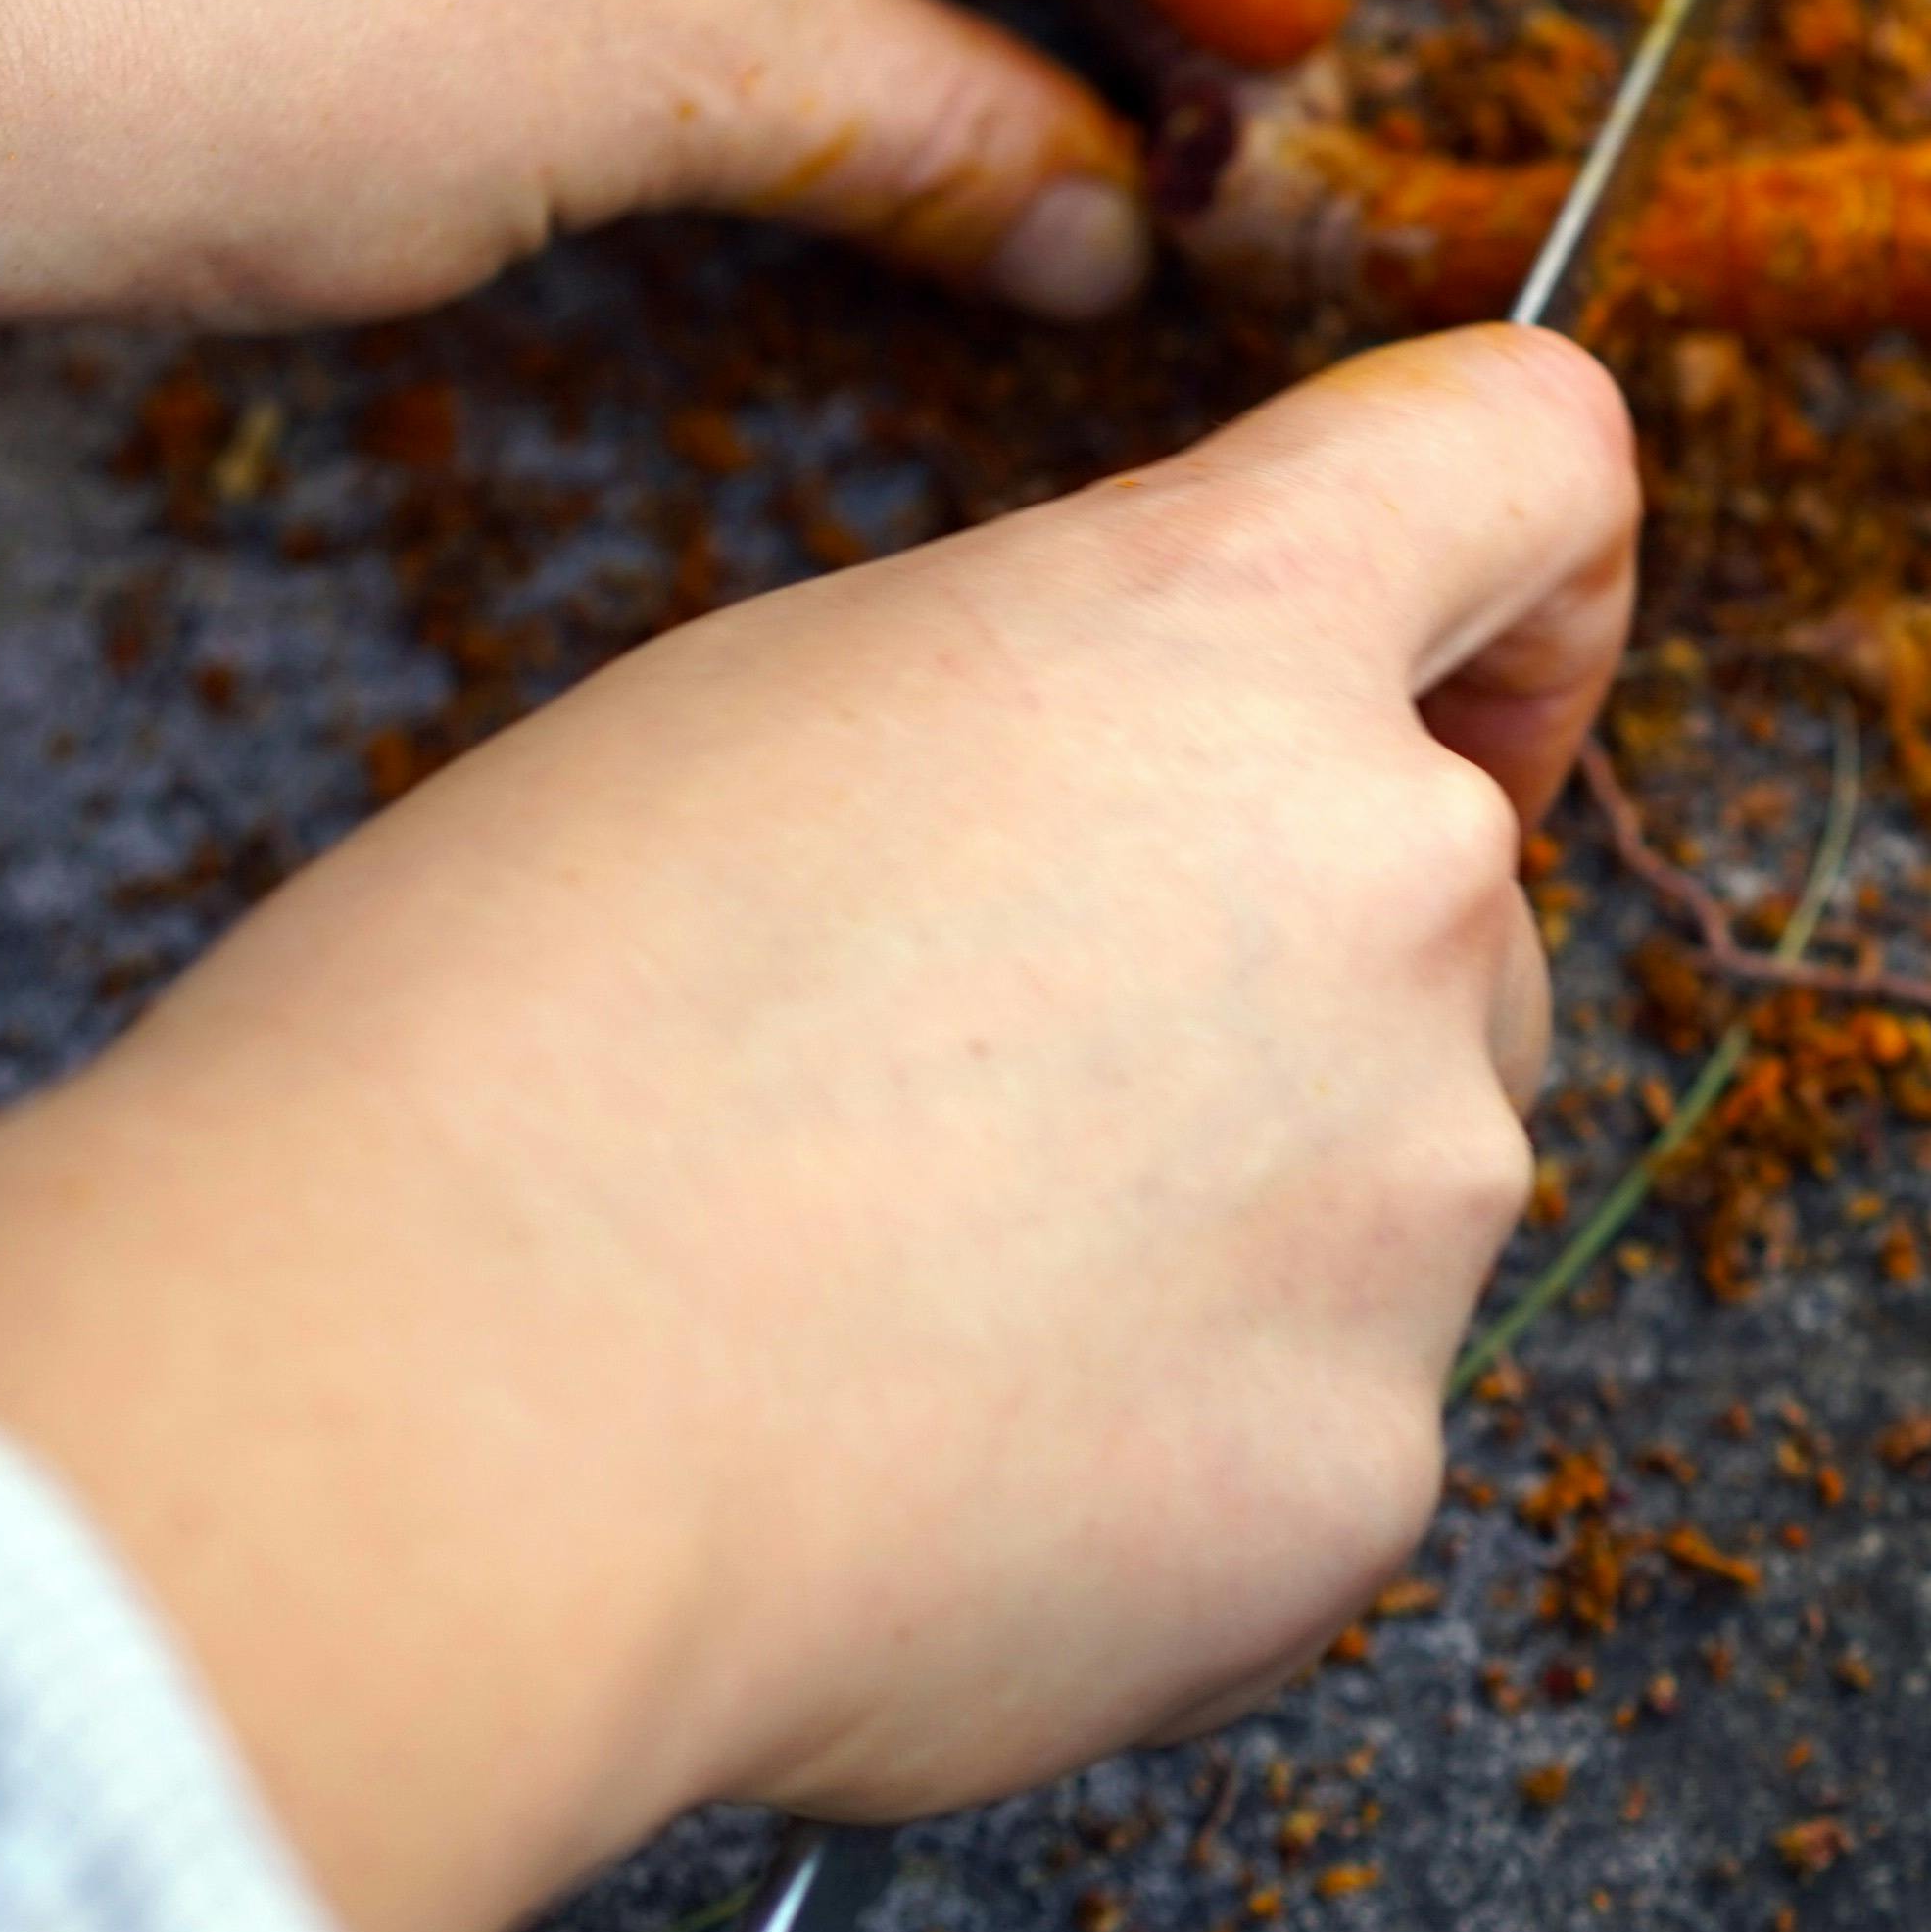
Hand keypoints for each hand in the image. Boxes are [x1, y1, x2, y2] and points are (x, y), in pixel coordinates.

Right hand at [0, 326, 1635, 1931]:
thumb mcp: (777, 705)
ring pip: (1391, 1158)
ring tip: (906, 1299)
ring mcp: (1410, 1181)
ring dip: (1229, 1212)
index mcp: (1225, 626)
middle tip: (970, 1086)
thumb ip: (1074, 712)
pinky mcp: (1368, 1456)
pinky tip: (936, 1473)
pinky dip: (1170, 1446)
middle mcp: (1388, 867)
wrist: (405, 1429)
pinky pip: (1316, 1416)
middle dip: (1275, 960)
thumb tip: (1172, 816)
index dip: (1513, 573)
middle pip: (1440, 877)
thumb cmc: (498, 1038)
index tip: (1460, 674)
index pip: (1526, 458)